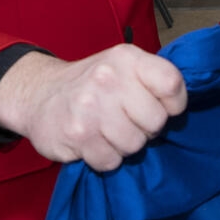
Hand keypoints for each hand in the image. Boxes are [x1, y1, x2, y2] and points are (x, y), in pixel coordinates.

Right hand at [0, 46, 185, 171]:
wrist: (39, 93)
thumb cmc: (93, 82)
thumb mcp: (123, 66)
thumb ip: (153, 80)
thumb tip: (180, 109)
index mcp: (127, 58)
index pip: (172, 83)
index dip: (175, 103)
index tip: (164, 107)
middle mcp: (109, 79)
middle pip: (156, 120)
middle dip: (146, 128)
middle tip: (128, 121)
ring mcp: (91, 107)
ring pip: (135, 144)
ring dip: (125, 144)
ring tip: (109, 131)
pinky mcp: (76, 135)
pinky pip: (110, 161)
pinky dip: (105, 157)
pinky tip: (94, 142)